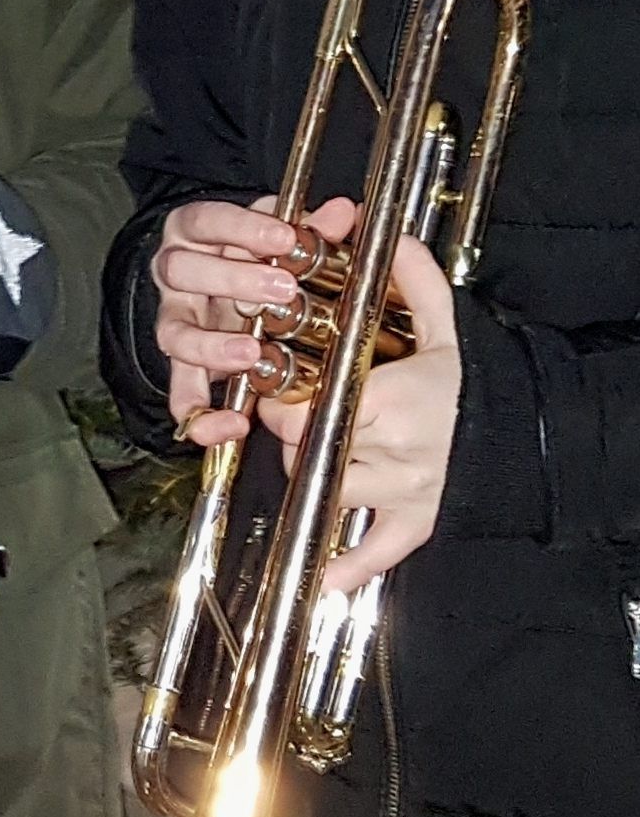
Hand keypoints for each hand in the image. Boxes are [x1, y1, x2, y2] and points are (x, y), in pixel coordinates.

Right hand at [151, 195, 354, 448]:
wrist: (225, 286)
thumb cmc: (254, 256)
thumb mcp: (280, 235)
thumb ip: (310, 226)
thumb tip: (342, 213)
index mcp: (198, 234)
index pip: (205, 220)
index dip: (240, 228)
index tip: (283, 237)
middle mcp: (179, 275)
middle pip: (182, 271)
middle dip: (232, 281)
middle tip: (282, 291)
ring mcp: (178, 320)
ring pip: (174, 331)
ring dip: (212, 345)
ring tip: (252, 352)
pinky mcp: (184, 365)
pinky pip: (181, 392)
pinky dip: (201, 412)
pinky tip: (231, 423)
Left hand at [258, 232, 459, 591]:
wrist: (540, 435)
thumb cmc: (485, 382)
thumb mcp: (449, 329)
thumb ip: (414, 285)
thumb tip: (390, 237)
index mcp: (396, 400)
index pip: (311, 403)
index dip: (283, 396)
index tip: (275, 385)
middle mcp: (397, 449)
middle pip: (310, 446)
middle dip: (292, 431)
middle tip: (291, 417)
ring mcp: (408, 489)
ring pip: (330, 489)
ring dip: (311, 477)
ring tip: (309, 458)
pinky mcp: (421, 520)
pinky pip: (380, 551)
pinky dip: (350, 567)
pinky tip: (322, 579)